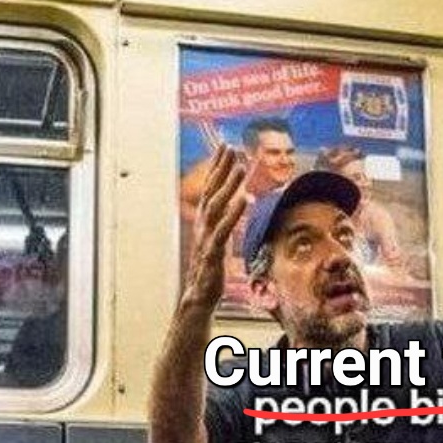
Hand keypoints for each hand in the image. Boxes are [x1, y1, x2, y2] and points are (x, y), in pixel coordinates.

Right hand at [183, 144, 246, 309]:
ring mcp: (207, 239)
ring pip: (215, 206)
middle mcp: (203, 226)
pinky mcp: (213, 253)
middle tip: (231, 147)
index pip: (210, 189)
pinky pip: (223, 230)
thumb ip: (224, 222)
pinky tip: (244, 199)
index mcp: (205, 222)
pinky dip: (233, 213)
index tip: (225, 146)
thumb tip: (236, 207)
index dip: (217, 167)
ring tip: (240, 167)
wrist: (198, 296)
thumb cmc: (209, 270)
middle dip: (220, 168)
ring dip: (228, 185)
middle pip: (211, 191)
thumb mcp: (217, 241)